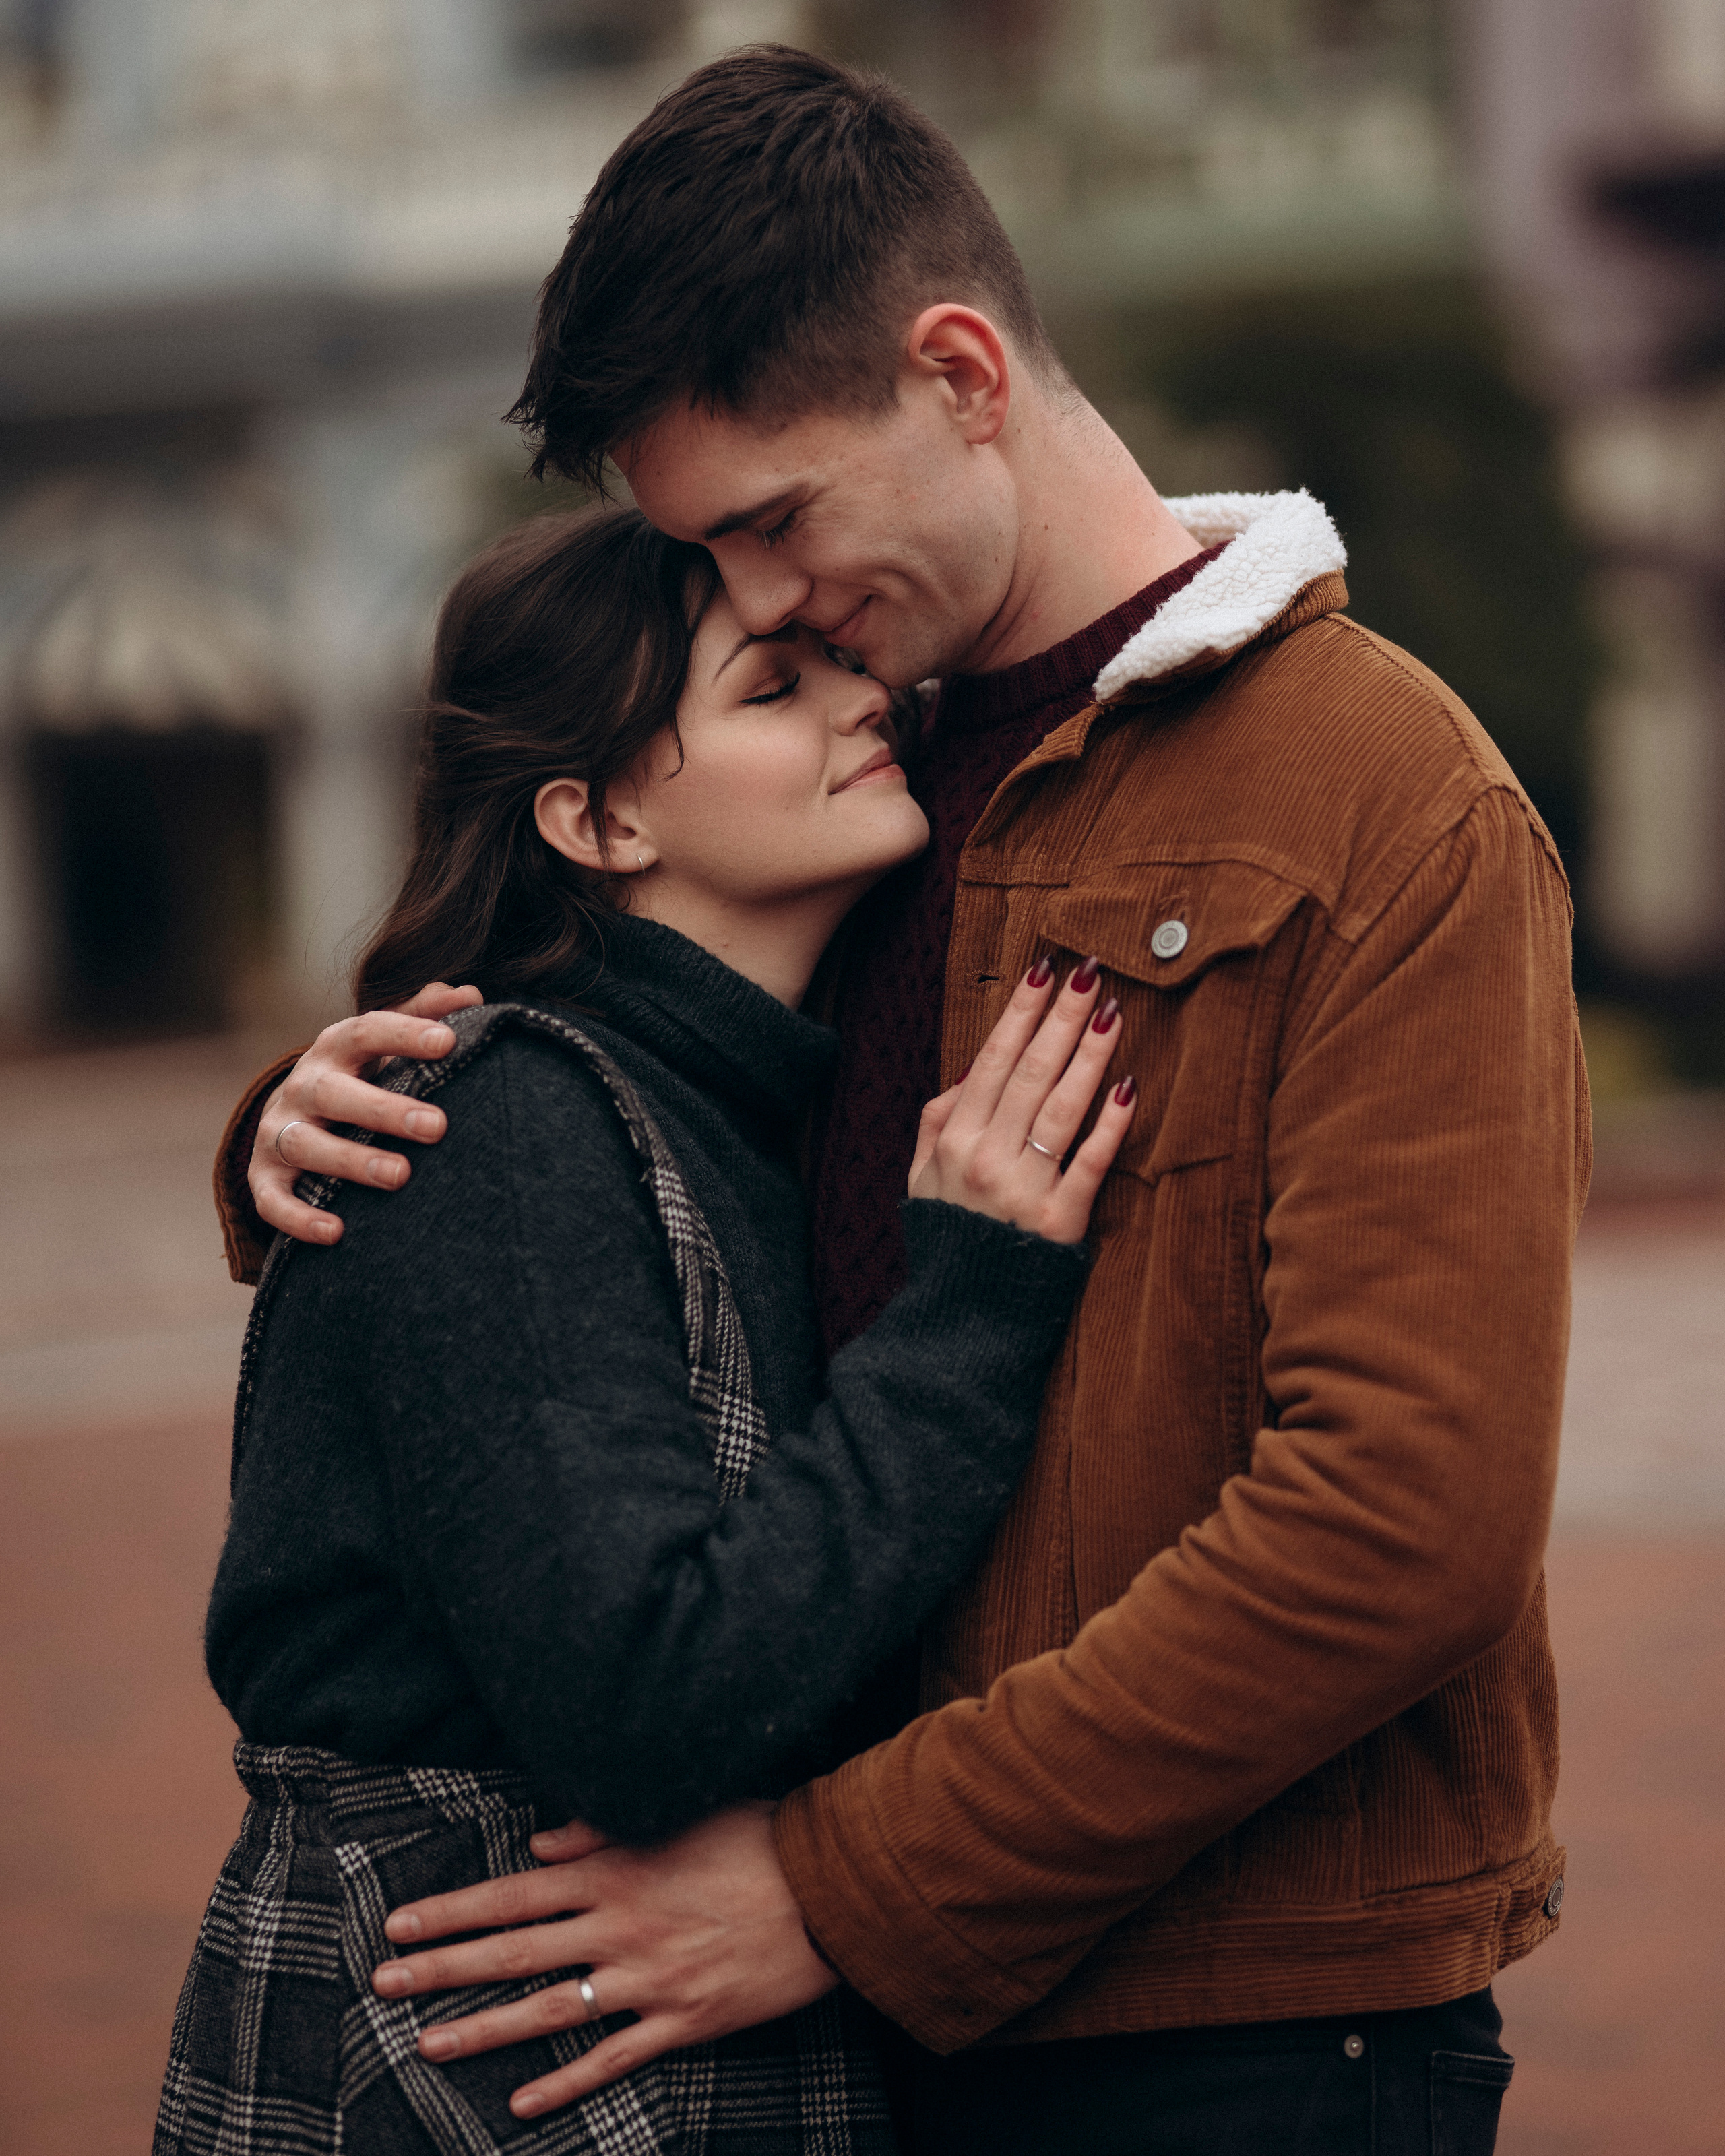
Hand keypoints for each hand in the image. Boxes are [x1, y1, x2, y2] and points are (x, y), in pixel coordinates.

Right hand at [252, 981, 482, 1243]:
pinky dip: (299, 1217)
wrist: (293, 1114)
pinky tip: (336, 1232)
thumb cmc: (360, 1074)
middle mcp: (303, 1087)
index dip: (405, 1034)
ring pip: (304, 1145)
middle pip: (335, 1093)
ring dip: (350, 1162)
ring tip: (400, 1176)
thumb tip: (472, 994)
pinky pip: (272, 1200)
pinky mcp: (263, 1177)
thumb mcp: (386, 1042)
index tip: (448, 1042)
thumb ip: (425, 1015)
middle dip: (384, 1110)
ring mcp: (278, 1132)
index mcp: (336, 1048)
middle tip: (437, 1127)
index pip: (366, 1031)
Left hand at [371, 1803, 834, 2120]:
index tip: (400, 1924)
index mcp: (616, 1872)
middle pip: (514, 1951)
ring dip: (484, 2030)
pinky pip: (613, 2060)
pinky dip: (566, 2085)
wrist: (827, 1888)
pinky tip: (522, 2104)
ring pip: (549, 2011)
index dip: (453, 1910)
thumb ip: (601, 1831)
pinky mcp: (684, 2022)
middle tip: (383, 1985)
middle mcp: (620, 1927)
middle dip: (443, 1969)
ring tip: (426, 2045)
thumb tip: (539, 1847)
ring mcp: (649, 1980)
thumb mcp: (677, 1815)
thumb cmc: (754, 1839)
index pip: (513, 1893)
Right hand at [909, 955, 1134, 1243]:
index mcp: (954, 1140)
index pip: (992, 1059)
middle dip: (1061, 1017)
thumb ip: (938, 1118)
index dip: (1019, 1012)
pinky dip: (1109, 1124)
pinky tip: (1128, 1087)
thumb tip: (970, 1068)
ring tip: (1111, 1014)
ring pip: (1061, 1108)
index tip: (1043, 969)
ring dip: (1089, 1055)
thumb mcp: (922, 1176)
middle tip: (1089, 972)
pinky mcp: (1061, 1221)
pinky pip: (1090, 1163)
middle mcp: (986, 1157)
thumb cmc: (950, 1234)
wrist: (964, 1314)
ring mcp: (1024, 1188)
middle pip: (1031, 1072)